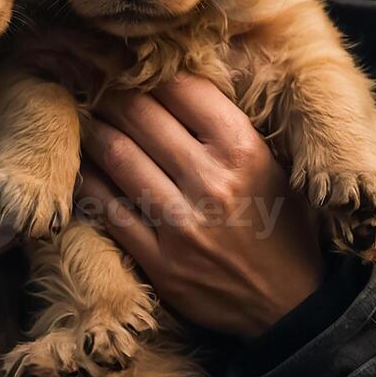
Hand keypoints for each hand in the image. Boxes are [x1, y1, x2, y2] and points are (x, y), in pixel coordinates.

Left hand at [77, 75, 323, 339]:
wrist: (290, 308)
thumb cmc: (284, 229)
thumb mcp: (275, 167)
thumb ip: (231, 129)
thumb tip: (178, 86)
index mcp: (245, 150)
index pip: (184, 89)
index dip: (154, 73)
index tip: (137, 68)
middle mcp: (212, 181)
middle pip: (142, 116)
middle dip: (114, 95)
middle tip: (99, 86)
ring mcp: (182, 224)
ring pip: (118, 156)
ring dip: (95, 131)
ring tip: (87, 120)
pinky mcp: (159, 261)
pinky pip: (109, 209)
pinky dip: (90, 182)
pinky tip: (85, 168)